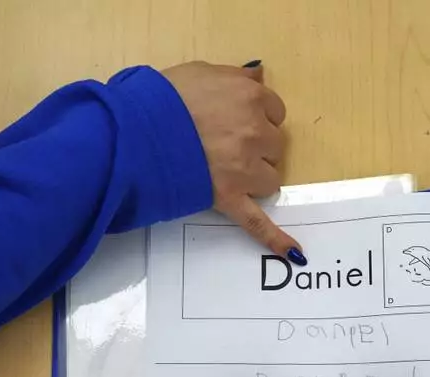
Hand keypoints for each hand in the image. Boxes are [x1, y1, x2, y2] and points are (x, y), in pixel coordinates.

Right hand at [162, 60, 303, 259]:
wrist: (136, 131)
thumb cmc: (164, 97)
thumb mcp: (201, 71)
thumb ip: (235, 76)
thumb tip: (259, 76)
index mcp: (251, 98)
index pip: (274, 110)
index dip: (256, 116)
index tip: (235, 119)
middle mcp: (255, 133)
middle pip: (274, 145)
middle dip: (256, 145)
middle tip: (224, 143)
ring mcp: (245, 169)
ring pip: (270, 178)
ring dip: (255, 176)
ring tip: (225, 171)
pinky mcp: (230, 198)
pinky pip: (257, 221)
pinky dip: (274, 238)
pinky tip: (292, 252)